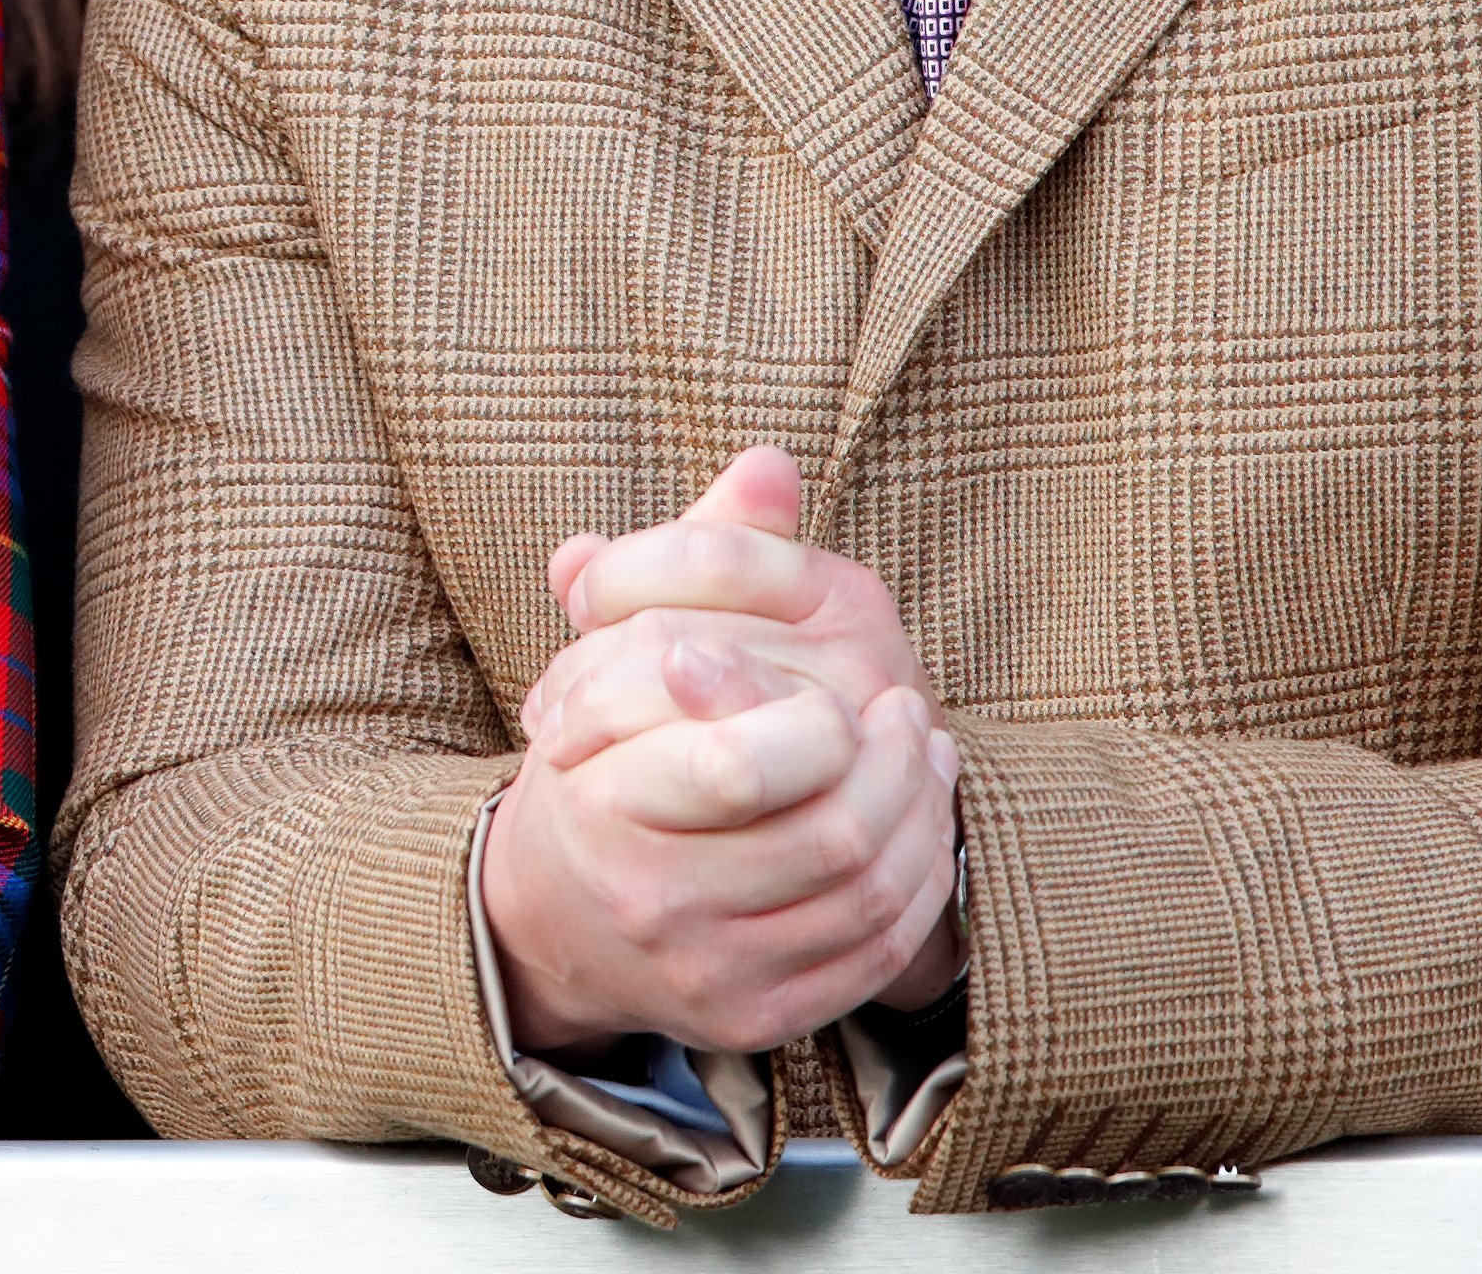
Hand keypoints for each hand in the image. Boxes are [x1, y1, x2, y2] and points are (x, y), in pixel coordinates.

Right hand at [482, 450, 962, 1057]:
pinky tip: (921, 818)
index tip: (854, 686)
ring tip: (926, 751)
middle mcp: (650, 900)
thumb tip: (769, 465)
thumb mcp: (628, 643)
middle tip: (911, 709)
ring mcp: (704, 970)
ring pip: (863, 896)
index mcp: (605, 800)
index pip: (741, 770)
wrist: (555, 913)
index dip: (821, 726)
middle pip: (829, 837)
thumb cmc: (606, 752)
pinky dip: (917, 881)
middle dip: (893, 768)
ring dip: (921, 814)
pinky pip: (868, 955)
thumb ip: (702, 551)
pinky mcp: (752, 1016)